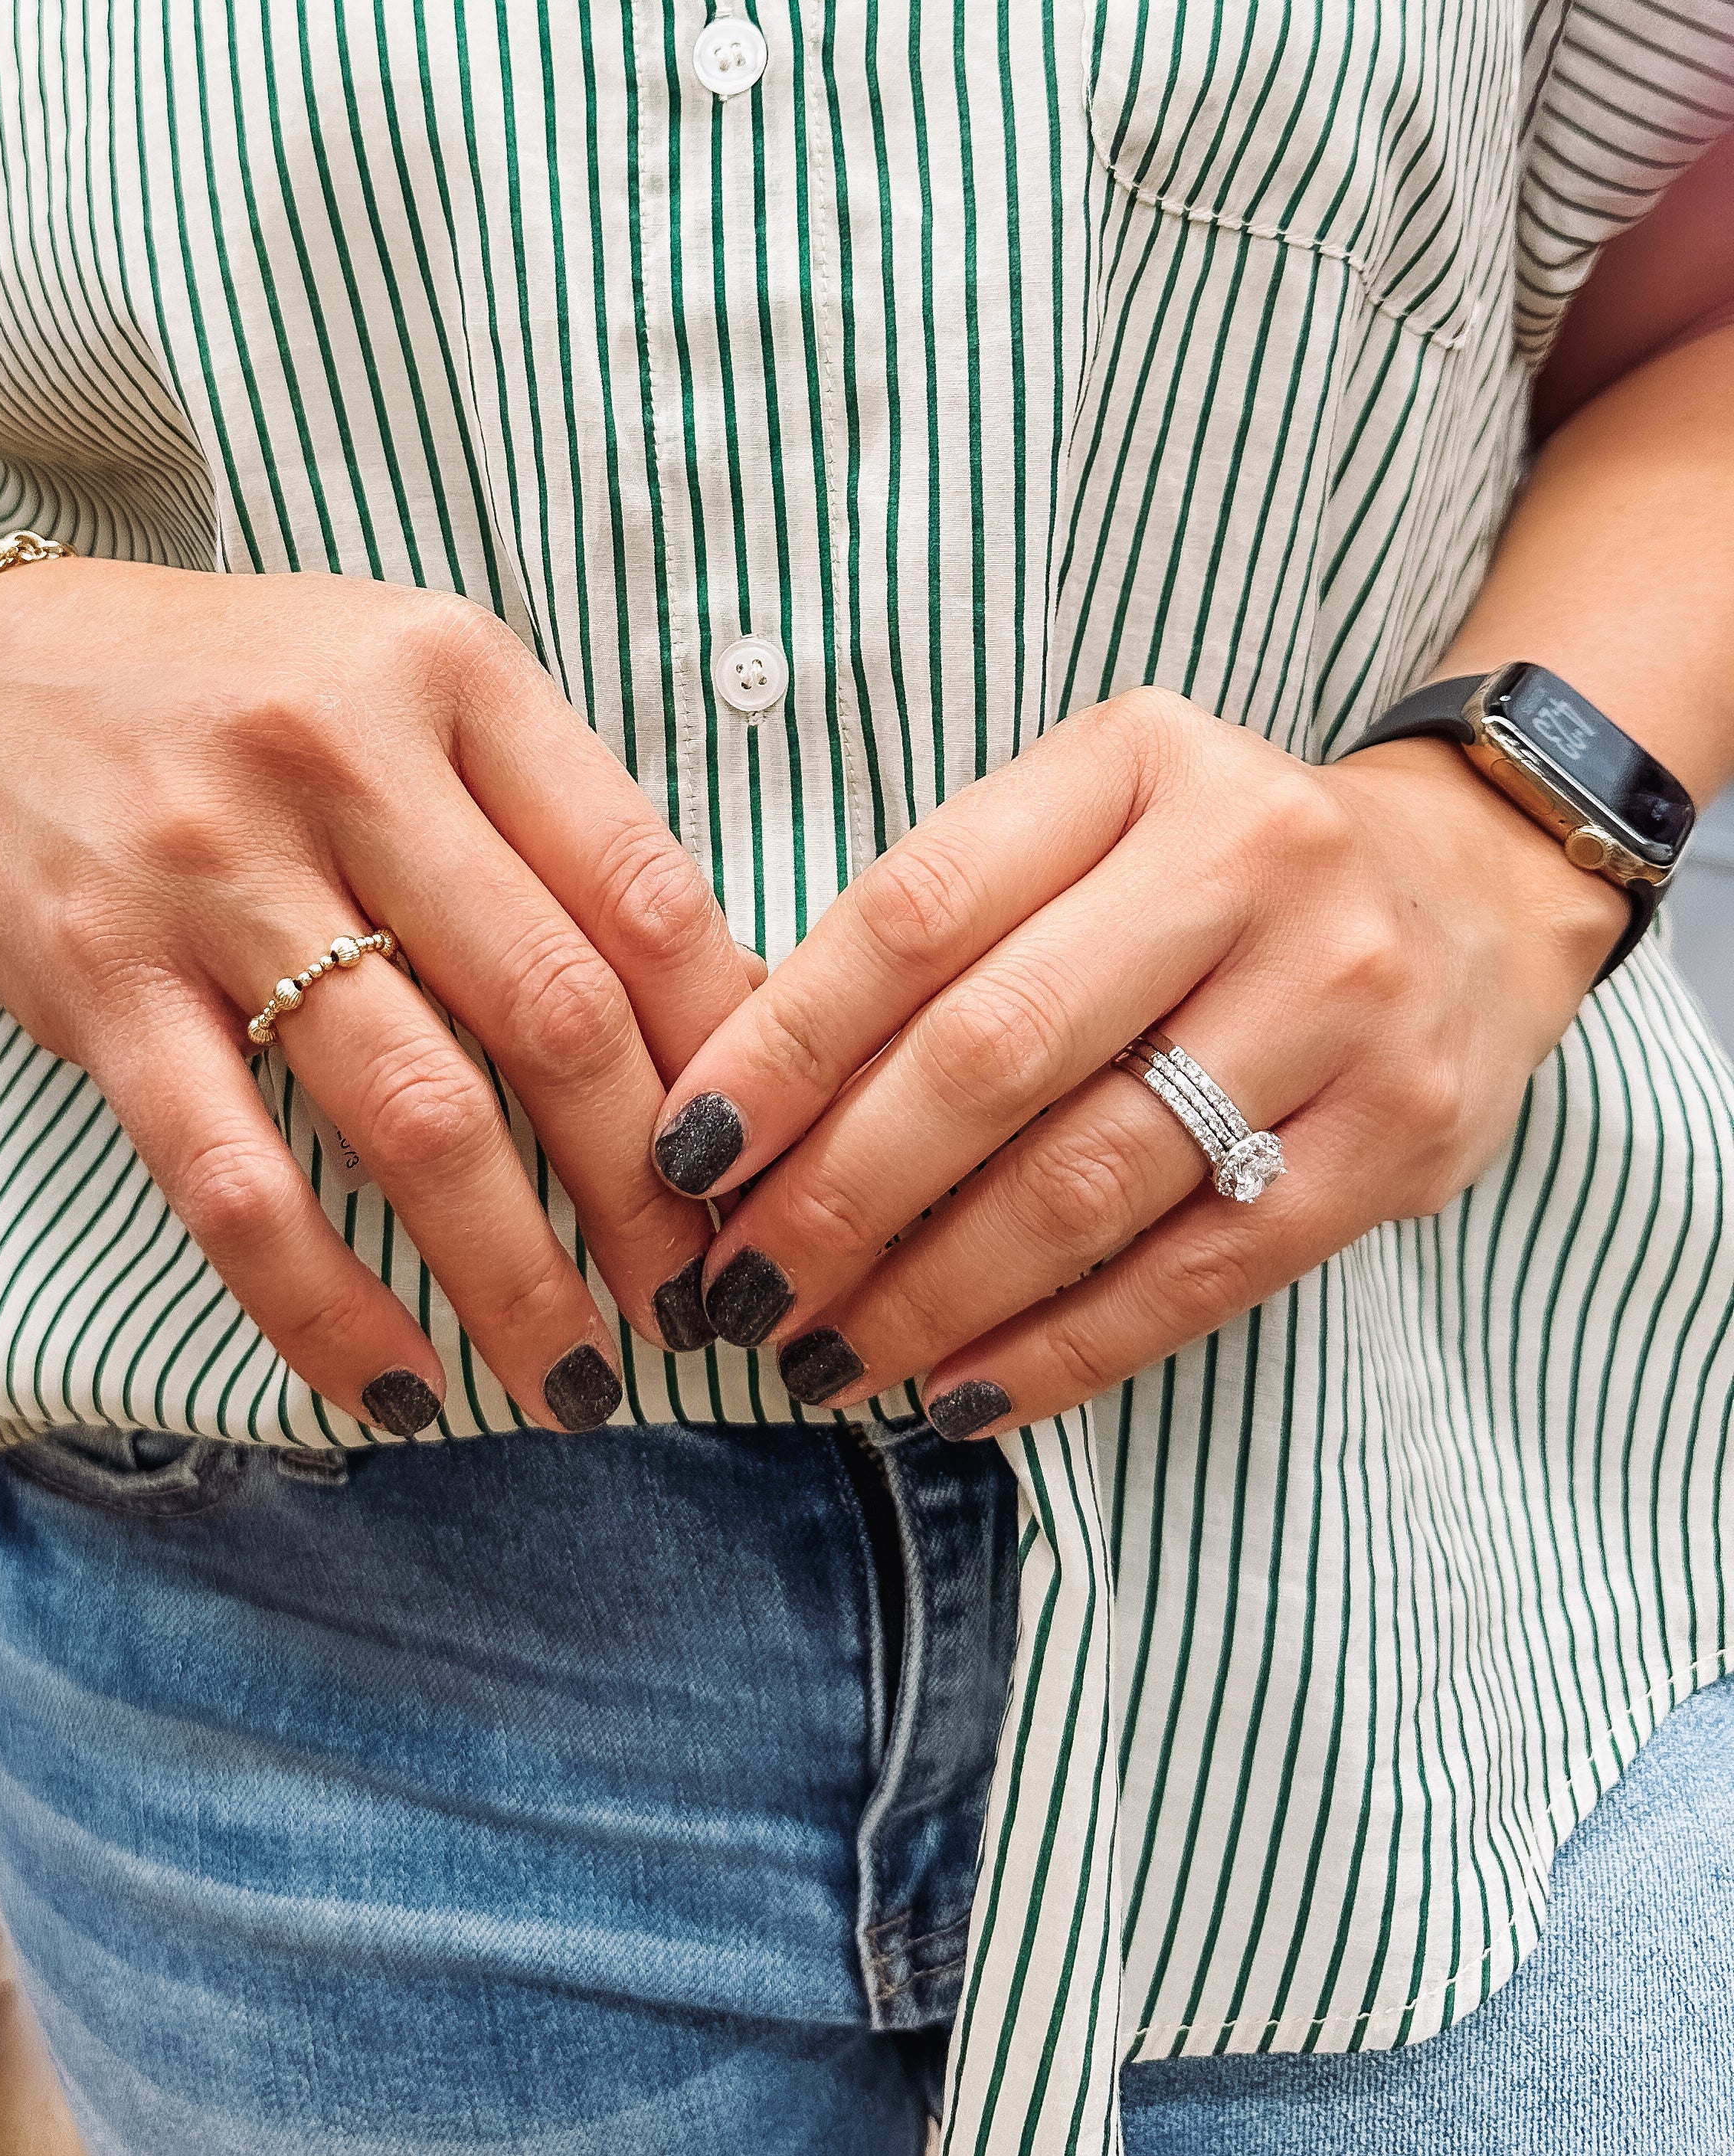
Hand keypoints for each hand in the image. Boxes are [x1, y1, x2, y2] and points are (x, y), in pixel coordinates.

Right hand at [0, 562, 753, 1434]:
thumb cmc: (243, 696)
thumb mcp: (414, 686)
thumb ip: (550, 820)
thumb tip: (723, 1017)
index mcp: (452, 674)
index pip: (643, 886)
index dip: (731, 1047)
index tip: (771, 1159)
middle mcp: (343, 759)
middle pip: (553, 1012)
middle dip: (649, 1192)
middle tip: (703, 1300)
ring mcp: (216, 875)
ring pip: (415, 1114)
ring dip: (516, 1276)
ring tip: (577, 1378)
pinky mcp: (107, 982)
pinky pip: (236, 1182)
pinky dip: (325, 1307)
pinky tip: (397, 1389)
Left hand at [646, 687, 1626, 1432]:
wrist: (1471, 888)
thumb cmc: (1207, 872)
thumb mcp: (1086, 828)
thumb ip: (943, 932)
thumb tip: (743, 1108)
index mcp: (1135, 761)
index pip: (918, 909)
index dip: (785, 1042)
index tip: (684, 1151)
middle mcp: (1248, 859)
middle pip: (994, 1053)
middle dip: (839, 1192)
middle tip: (739, 1290)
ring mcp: (1338, 998)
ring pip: (1090, 1178)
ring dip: (931, 1293)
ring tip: (824, 1356)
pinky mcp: (1399, 1134)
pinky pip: (1199, 1271)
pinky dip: (1063, 1349)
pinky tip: (960, 1394)